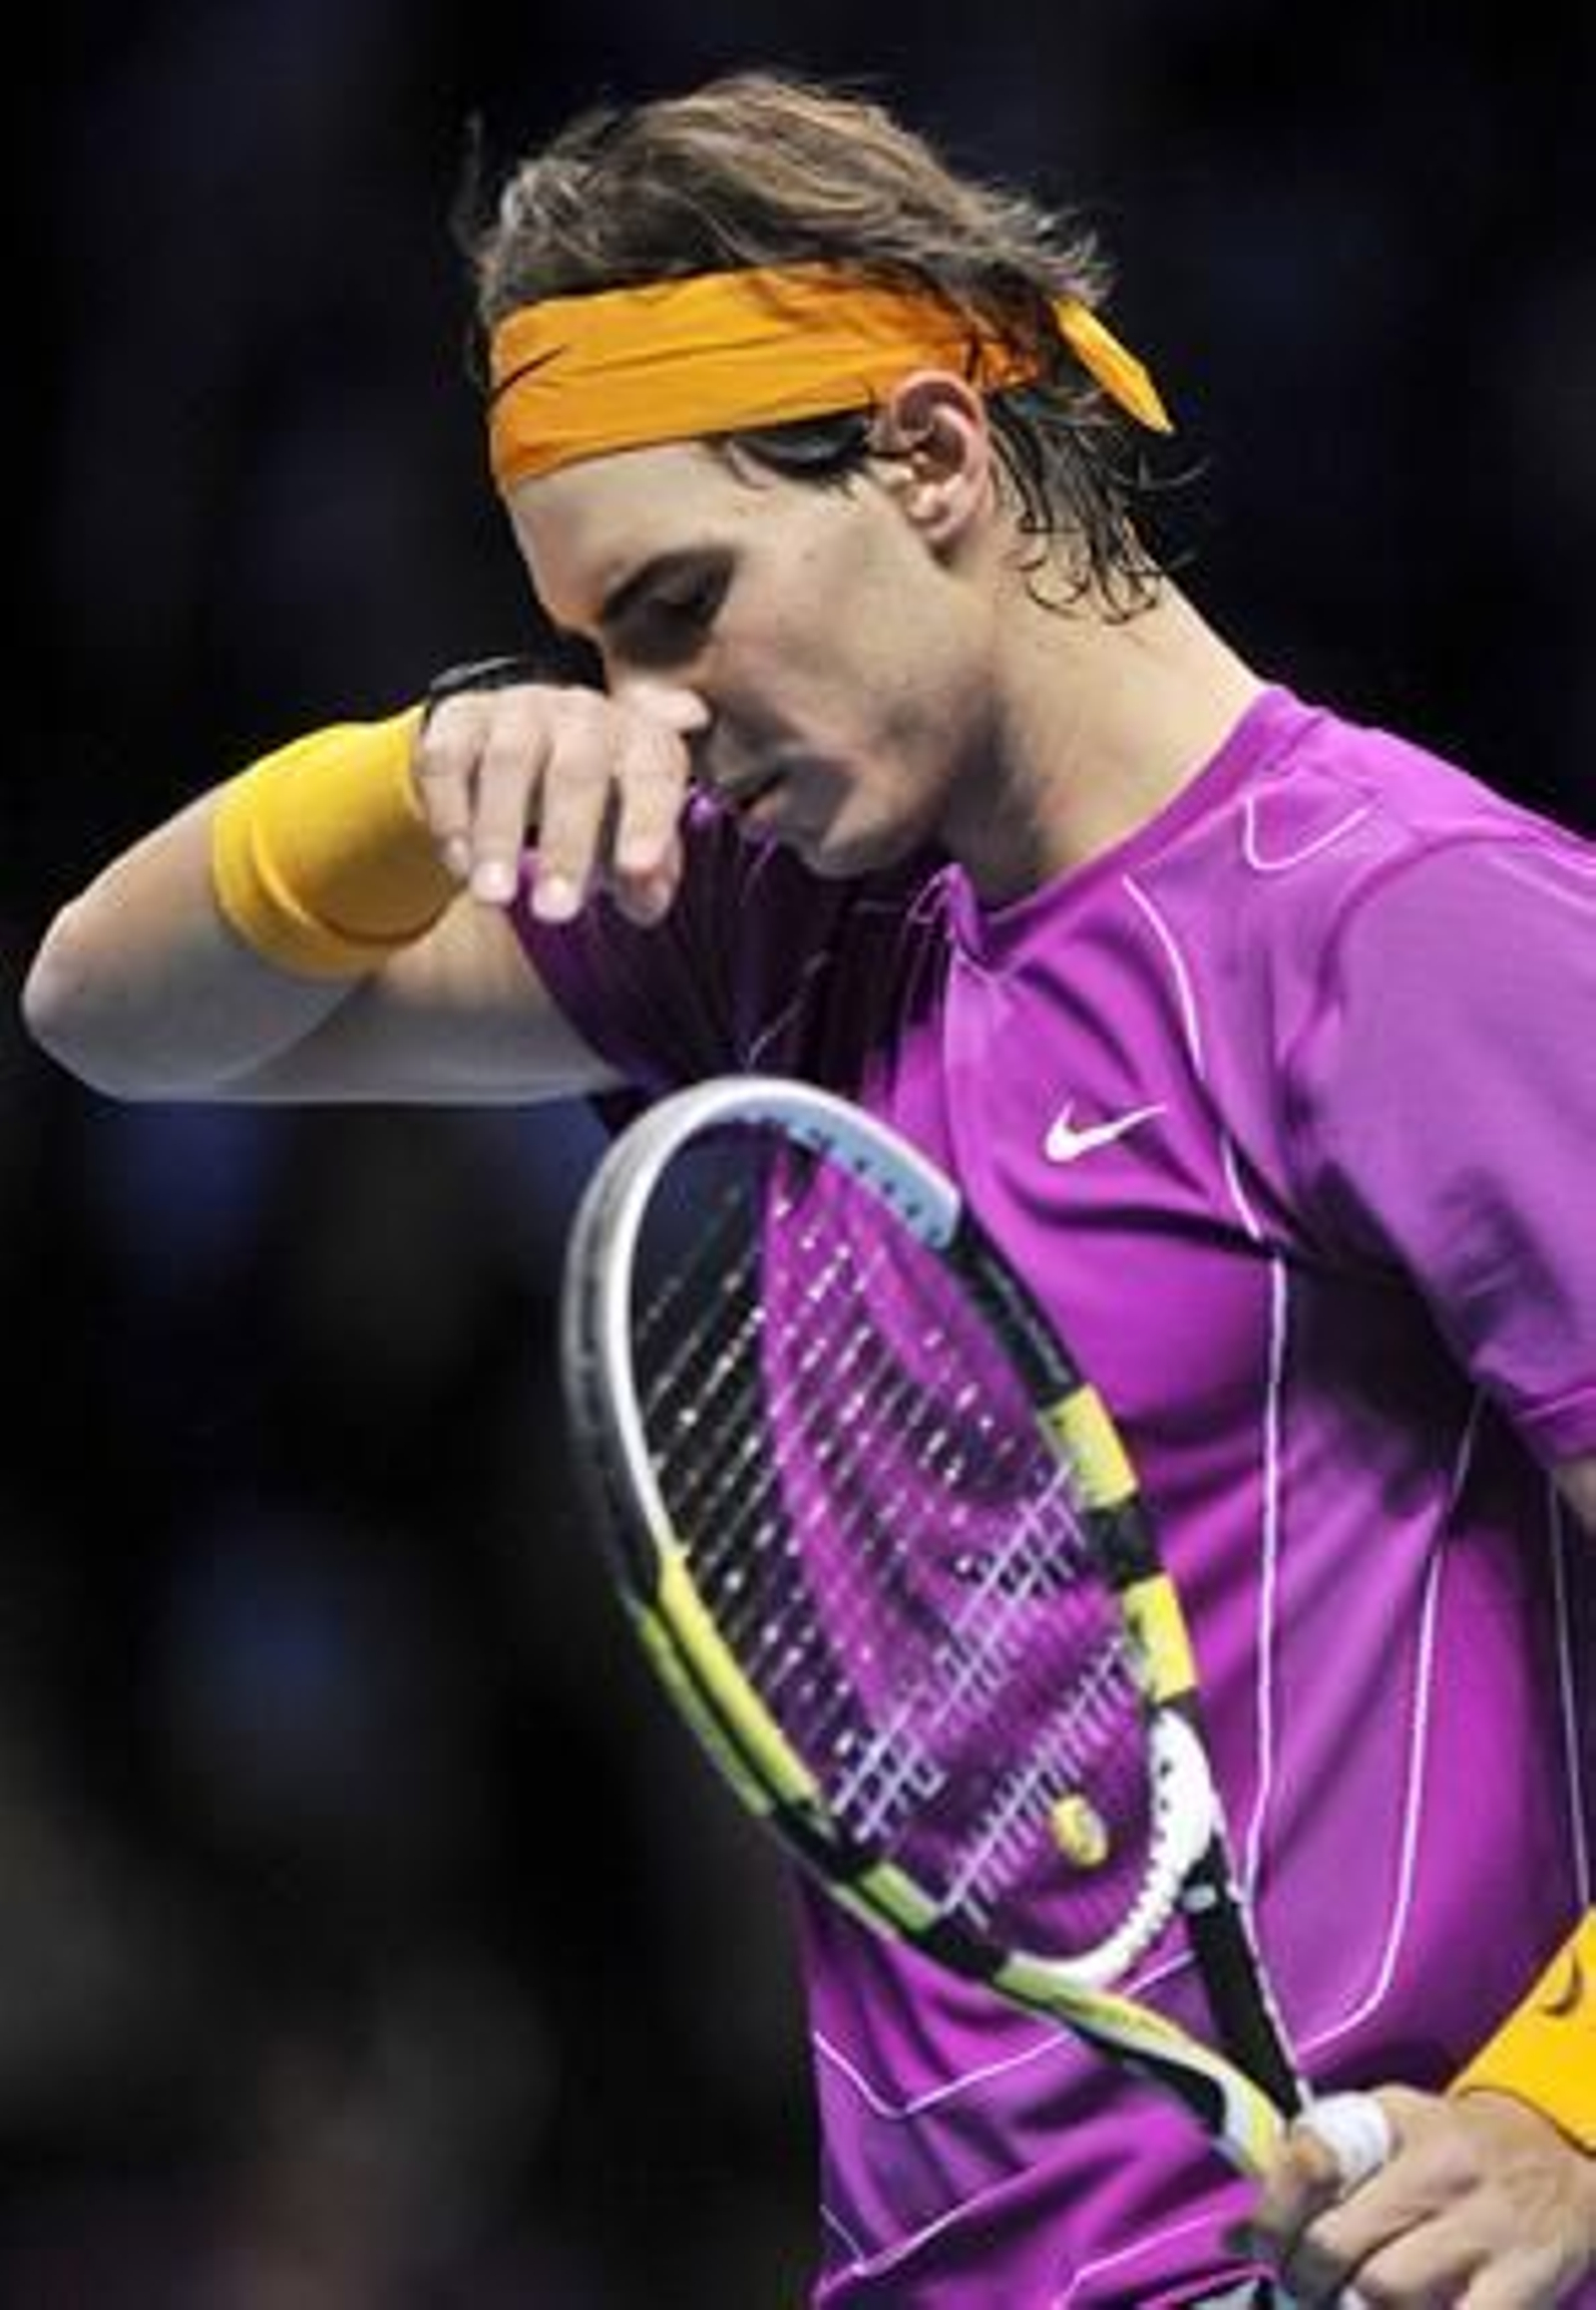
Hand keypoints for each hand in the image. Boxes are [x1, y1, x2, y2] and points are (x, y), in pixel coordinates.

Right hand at [414, 677, 710, 924]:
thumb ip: (649, 878)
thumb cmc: (597, 811)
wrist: (526, 754)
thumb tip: (645, 896)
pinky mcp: (462, 716)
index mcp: (643, 744)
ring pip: (509, 762)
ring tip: (494, 896)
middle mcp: (586, 715)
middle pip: (577, 771)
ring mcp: (521, 708)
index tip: (635, 871)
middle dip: (565, 845)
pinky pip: (448, 758)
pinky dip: (450, 814)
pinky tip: (458, 864)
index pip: (654, 777)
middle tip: (554, 911)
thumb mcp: (630, 845)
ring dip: (499, 834)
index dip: (647, 822)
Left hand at [1231, 2087, 1595, 2305]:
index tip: (1258, 2246)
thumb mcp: (1390, 2127)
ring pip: (1384, 2293)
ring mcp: (1483, 2229)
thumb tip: (1233, 2240)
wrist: (1566, 2153)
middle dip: (1304, 2280)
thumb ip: (1315, 2170)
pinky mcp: (1522, 2284)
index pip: (1310, 2158)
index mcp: (1397, 2123)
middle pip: (1338, 2244)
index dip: (1270, 2214)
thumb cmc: (1456, 2146)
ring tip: (1347, 2307)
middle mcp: (1439, 2170)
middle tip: (1303, 2289)